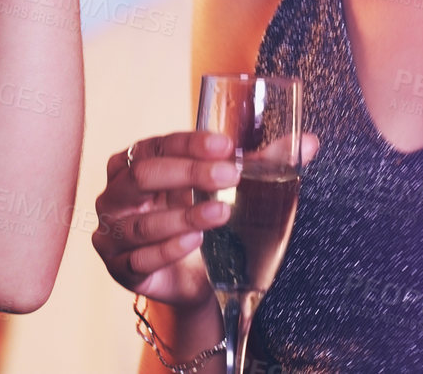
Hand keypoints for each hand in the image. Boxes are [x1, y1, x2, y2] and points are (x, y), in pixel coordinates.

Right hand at [92, 130, 322, 309]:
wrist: (196, 279)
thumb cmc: (202, 219)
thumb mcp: (228, 189)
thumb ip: (262, 163)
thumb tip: (309, 143)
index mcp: (135, 162)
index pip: (157, 144)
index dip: (190, 143)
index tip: (227, 145)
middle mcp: (116, 193)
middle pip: (142, 175)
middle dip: (188, 173)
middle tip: (231, 175)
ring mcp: (112, 232)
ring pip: (141, 221)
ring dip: (184, 215)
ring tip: (221, 212)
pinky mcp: (120, 267)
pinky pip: (140, 258)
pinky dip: (169, 250)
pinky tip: (195, 242)